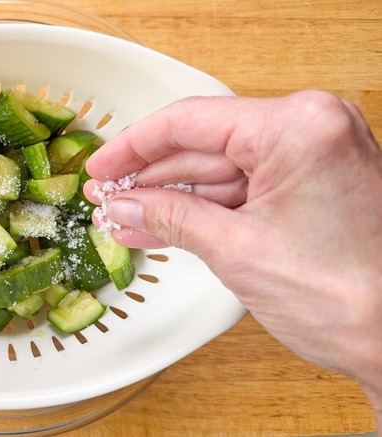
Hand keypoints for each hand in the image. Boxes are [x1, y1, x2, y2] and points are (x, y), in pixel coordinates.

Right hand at [84, 91, 381, 422]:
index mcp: (297, 128)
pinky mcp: (312, 184)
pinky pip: (242, 188)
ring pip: (218, 169)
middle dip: (150, 178)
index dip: (133, 147)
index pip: (190, 121)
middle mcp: (311, 128)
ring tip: (124, 218)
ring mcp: (314, 156)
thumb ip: (171, 217)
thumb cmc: (349, 300)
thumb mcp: (237, 251)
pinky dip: (202, 209)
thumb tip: (123, 203)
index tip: (101, 166)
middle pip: (203, 144)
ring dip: (170, 198)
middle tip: (107, 197)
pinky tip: (160, 225)